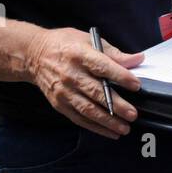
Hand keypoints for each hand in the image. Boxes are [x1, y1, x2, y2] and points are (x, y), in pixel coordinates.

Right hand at [26, 27, 141, 138]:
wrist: (34, 55)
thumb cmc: (65, 45)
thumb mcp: (89, 40)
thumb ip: (114, 53)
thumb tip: (137, 59)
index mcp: (80, 55)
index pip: (102, 67)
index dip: (120, 76)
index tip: (136, 85)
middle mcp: (71, 74)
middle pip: (96, 92)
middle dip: (116, 105)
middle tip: (132, 114)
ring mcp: (64, 91)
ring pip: (88, 109)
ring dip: (107, 121)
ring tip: (124, 128)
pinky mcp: (59, 103)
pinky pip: (79, 118)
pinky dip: (95, 127)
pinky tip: (110, 132)